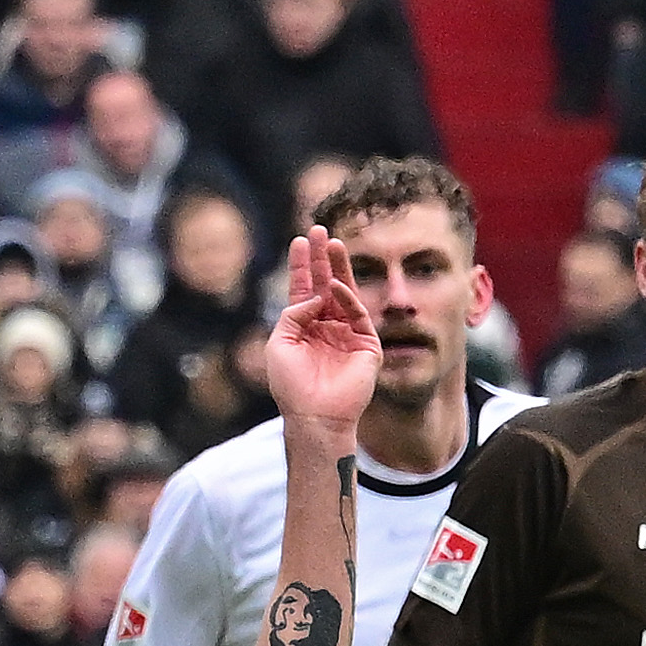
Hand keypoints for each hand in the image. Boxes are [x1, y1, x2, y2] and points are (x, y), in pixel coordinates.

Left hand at [264, 229, 375, 444]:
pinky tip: (333, 285)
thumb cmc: (291, 386)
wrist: (314, 415)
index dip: (302, 266)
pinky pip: (356, 313)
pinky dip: (345, 298)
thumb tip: (314, 294)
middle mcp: (326, 327)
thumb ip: (292, 314)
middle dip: (322, 258)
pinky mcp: (366, 344)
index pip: (303, 290)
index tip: (300, 241)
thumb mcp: (279, 344)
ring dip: (338, 267)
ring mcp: (347, 334)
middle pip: (324, 284)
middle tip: (319, 230)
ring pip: (344, 292)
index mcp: (303, 328)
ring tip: (333, 243)